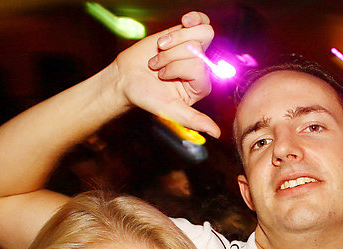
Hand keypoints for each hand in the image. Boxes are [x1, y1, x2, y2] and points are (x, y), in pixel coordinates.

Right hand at [112, 11, 219, 136]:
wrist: (127, 78)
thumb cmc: (147, 96)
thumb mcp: (170, 109)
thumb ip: (194, 120)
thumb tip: (216, 134)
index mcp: (201, 86)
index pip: (198, 66)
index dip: (176, 67)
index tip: (161, 76)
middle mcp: (201, 68)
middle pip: (197, 49)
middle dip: (171, 56)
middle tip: (157, 66)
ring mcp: (194, 50)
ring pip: (196, 34)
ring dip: (173, 41)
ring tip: (161, 51)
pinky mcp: (184, 35)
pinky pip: (200, 22)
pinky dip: (193, 20)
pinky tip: (185, 21)